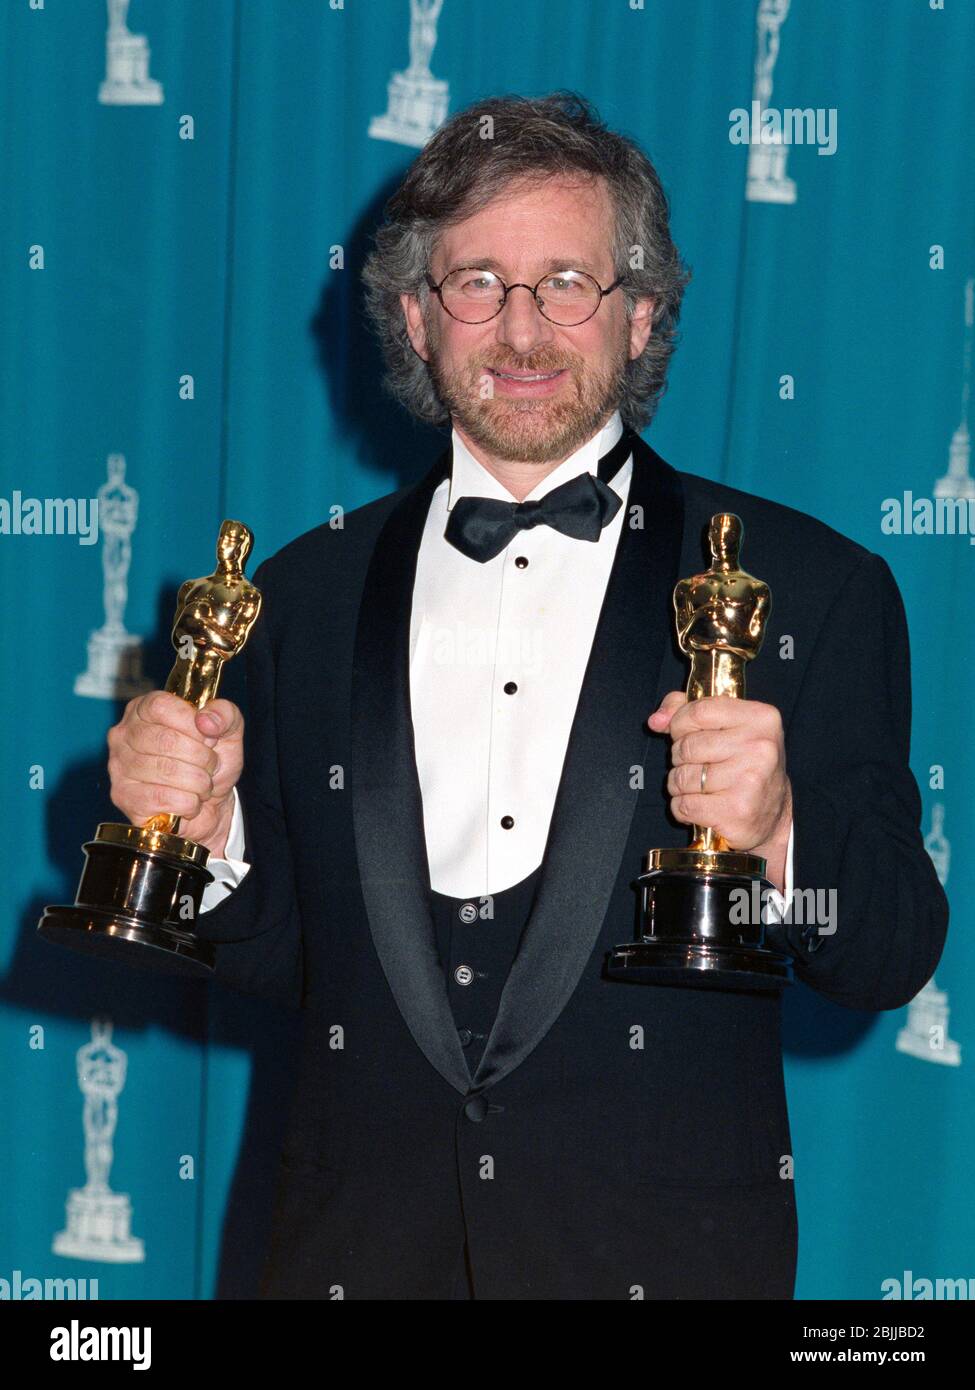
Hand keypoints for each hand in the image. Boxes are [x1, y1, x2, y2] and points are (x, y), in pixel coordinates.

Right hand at [106, 691, 243, 856]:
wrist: (211, 807)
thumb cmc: (212, 762)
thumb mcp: (228, 731)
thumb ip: (225, 714)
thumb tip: (206, 720)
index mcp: (144, 709)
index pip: (161, 706)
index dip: (191, 723)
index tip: (209, 738)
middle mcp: (124, 734)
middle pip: (165, 739)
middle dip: (201, 757)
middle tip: (211, 766)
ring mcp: (119, 766)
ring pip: (166, 770)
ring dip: (198, 782)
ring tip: (203, 784)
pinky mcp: (123, 797)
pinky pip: (162, 797)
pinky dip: (189, 802)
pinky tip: (190, 801)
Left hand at [648, 690, 791, 889]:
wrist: (772, 816)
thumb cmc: (744, 765)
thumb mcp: (726, 727)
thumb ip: (688, 711)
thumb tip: (656, 720)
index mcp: (760, 719)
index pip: (699, 711)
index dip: (680, 724)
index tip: (685, 734)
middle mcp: (760, 747)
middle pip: (687, 746)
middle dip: (680, 758)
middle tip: (697, 766)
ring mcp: (750, 780)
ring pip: (682, 777)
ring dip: (679, 785)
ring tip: (699, 788)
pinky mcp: (737, 811)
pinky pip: (684, 805)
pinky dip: (682, 808)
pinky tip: (700, 807)